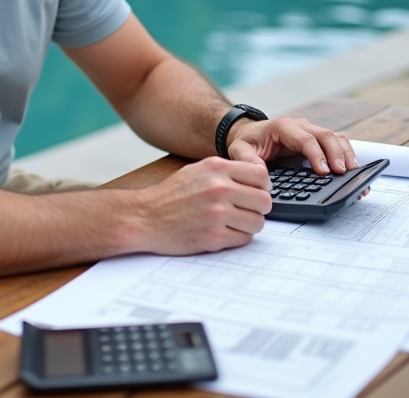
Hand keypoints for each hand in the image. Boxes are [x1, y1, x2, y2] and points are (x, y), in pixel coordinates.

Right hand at [137, 157, 271, 254]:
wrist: (144, 218)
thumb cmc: (170, 195)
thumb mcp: (197, 171)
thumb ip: (225, 172)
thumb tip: (256, 179)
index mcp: (216, 169)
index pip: (261, 175)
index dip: (264, 186)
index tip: (258, 192)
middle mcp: (219, 189)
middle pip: (264, 201)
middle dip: (259, 208)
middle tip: (247, 211)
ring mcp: (217, 214)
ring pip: (257, 222)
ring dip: (249, 225)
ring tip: (233, 223)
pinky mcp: (214, 236)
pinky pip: (244, 239)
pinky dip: (237, 237)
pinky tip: (223, 232)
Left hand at [226, 116, 359, 175]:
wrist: (248, 134)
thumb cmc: (246, 142)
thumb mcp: (239, 150)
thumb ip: (246, 159)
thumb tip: (259, 171)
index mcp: (284, 126)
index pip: (306, 139)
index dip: (317, 155)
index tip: (324, 172)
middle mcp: (301, 125)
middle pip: (326, 136)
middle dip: (337, 155)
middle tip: (344, 173)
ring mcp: (311, 131)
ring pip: (335, 138)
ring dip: (346, 154)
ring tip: (354, 172)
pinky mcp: (316, 139)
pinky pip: (336, 143)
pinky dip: (346, 154)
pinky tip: (353, 168)